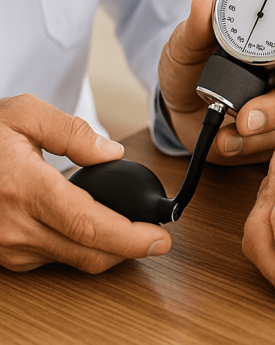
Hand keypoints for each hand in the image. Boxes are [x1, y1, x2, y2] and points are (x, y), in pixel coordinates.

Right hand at [0, 94, 171, 271]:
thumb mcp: (25, 114)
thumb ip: (73, 131)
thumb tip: (112, 152)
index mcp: (24, 188)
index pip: (88, 224)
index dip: (129, 237)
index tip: (159, 239)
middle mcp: (15, 226)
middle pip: (87, 252)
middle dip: (130, 249)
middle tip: (157, 239)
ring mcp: (7, 246)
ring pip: (74, 259)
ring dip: (106, 249)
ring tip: (127, 227)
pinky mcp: (5, 257)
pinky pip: (54, 258)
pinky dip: (81, 247)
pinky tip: (93, 228)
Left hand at [158, 0, 274, 164]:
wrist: (178, 106)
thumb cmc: (192, 68)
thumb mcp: (186, 45)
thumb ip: (196, 27)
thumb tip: (203, 0)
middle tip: (248, 116)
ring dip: (261, 130)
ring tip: (231, 132)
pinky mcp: (271, 135)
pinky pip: (273, 145)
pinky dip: (248, 147)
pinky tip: (227, 142)